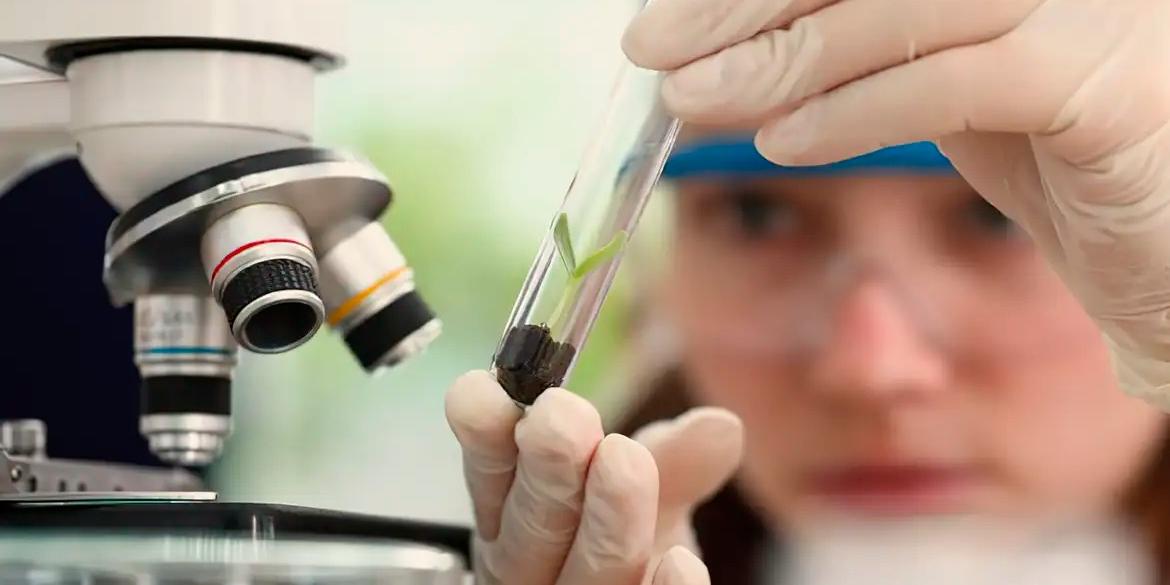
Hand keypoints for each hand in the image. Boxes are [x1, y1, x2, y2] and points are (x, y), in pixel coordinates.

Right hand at [445, 370, 742, 583]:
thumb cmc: (626, 540)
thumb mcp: (646, 490)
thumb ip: (676, 459)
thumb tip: (722, 426)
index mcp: (513, 517)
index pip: (490, 475)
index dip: (486, 435)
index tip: (483, 389)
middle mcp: (527, 568)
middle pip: (529, 529)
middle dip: (546, 470)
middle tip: (561, 416)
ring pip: (583, 575)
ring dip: (604, 520)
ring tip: (625, 459)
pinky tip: (682, 564)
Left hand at [623, 0, 1169, 407]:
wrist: (1164, 244)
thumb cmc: (1050, 154)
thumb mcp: (936, 81)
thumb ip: (852, 54)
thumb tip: (718, 60)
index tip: (664, 19)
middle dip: (743, 4)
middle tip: (654, 51)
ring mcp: (1088, 3)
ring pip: (901, 9)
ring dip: (782, 59)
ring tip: (697, 100)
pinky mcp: (1108, 79)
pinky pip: (956, 82)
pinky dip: (857, 111)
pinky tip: (784, 143)